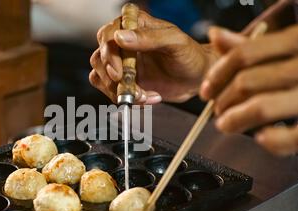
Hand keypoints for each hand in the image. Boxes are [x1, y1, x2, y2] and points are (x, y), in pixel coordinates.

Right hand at [90, 11, 216, 103]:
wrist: (197, 79)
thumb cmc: (190, 55)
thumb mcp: (175, 42)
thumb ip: (149, 38)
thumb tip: (120, 37)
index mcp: (134, 24)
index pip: (107, 35)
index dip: (110, 55)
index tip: (119, 72)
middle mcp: (123, 42)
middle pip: (100, 57)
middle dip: (113, 78)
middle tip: (132, 88)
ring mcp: (121, 62)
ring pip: (100, 76)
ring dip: (120, 91)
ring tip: (144, 96)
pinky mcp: (122, 80)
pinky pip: (108, 90)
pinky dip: (123, 98)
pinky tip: (145, 98)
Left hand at [200, 23, 297, 155]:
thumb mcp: (291, 50)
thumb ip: (252, 47)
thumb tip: (216, 35)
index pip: (243, 54)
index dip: (216, 75)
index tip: (205, 90)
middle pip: (246, 82)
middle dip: (222, 101)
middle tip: (217, 111)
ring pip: (261, 108)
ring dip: (234, 120)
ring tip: (226, 125)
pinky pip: (293, 138)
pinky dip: (272, 141)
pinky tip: (261, 139)